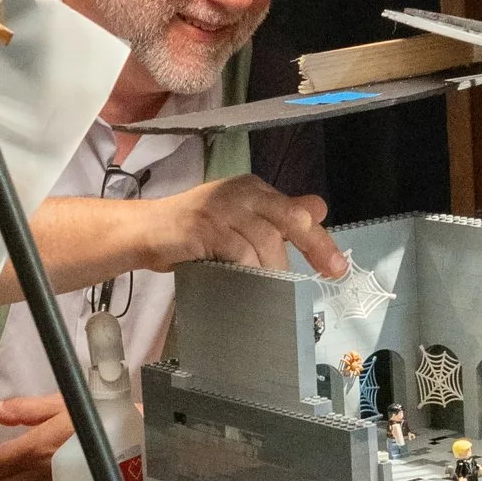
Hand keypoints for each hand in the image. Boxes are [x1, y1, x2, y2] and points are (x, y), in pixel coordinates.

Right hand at [148, 174, 348, 280]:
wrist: (146, 231)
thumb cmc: (194, 232)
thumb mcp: (239, 220)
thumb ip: (276, 217)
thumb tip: (318, 211)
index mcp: (253, 189)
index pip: (298, 209)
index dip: (320, 238)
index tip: (335, 267)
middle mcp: (240, 192)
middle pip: (291, 217)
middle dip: (314, 247)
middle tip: (329, 274)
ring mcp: (221, 207)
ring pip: (266, 240)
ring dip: (274, 270)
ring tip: (275, 291)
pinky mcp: (204, 227)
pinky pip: (238, 252)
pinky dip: (247, 271)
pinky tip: (247, 283)